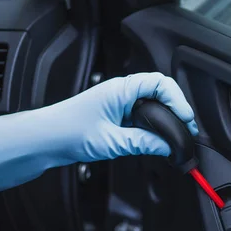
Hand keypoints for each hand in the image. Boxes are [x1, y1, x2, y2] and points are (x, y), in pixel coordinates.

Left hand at [0, 72, 196, 195]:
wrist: (44, 140)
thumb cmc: (67, 132)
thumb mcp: (110, 142)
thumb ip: (142, 143)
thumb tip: (166, 146)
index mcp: (121, 90)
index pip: (160, 84)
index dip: (177, 100)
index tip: (186, 119)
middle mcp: (122, 93)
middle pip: (161, 93)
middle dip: (177, 110)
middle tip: (186, 131)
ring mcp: (120, 105)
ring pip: (153, 106)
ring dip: (166, 120)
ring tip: (176, 138)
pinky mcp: (117, 117)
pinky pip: (143, 118)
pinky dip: (154, 127)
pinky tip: (158, 141)